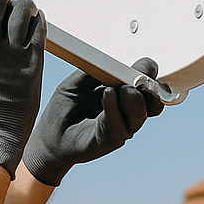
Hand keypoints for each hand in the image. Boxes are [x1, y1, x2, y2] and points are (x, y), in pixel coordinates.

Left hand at [21, 58, 163, 185]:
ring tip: (111, 88)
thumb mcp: (79, 81)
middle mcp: (128, 114)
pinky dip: (114, 107)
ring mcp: (122, 129)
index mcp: (124, 96)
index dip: (150, 74)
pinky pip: (119, 125)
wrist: (49, 136)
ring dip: (131, 97)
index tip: (144, 67)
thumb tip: (113, 61)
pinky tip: (105, 96)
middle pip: (154, 102)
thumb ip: (97, 70)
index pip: (149, 86)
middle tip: (134, 77)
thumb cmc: (65, 109)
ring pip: (140, 113)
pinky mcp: (110, 141)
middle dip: (147, 86)